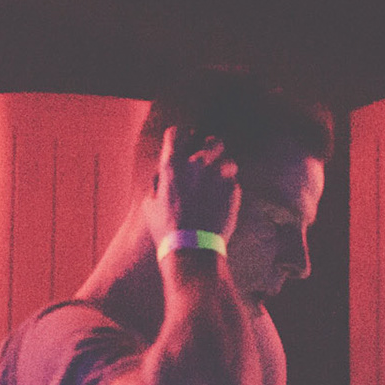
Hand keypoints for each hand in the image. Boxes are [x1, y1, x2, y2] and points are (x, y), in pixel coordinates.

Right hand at [144, 125, 240, 243]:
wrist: (192, 250)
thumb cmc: (167, 231)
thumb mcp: (150, 206)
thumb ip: (158, 185)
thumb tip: (161, 178)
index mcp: (172, 165)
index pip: (176, 133)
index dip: (180, 137)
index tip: (184, 144)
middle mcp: (196, 165)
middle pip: (212, 141)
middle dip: (213, 148)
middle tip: (211, 158)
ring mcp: (217, 176)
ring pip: (228, 161)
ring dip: (224, 170)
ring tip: (220, 183)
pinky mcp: (233, 190)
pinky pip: (234, 182)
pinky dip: (229, 190)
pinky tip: (222, 202)